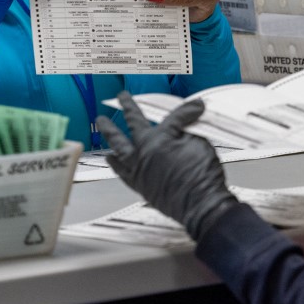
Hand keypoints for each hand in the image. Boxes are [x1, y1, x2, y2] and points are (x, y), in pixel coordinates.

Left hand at [97, 91, 237, 239]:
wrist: (200, 205)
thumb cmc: (201, 179)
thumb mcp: (201, 145)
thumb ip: (189, 131)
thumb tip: (185, 126)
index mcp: (161, 138)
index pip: (172, 117)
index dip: (185, 111)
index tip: (194, 107)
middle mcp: (144, 151)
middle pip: (134, 123)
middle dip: (129, 107)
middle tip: (122, 98)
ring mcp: (138, 168)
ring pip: (118, 145)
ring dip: (109, 132)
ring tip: (102, 123)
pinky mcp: (138, 184)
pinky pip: (120, 170)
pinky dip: (115, 163)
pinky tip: (111, 158)